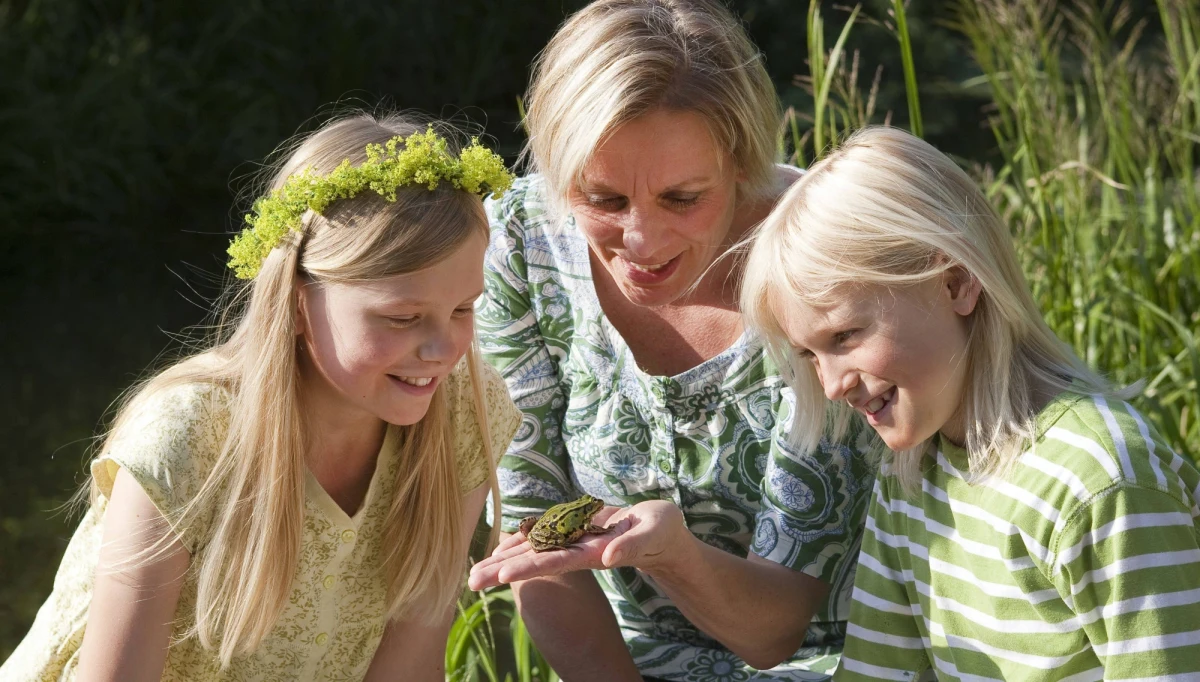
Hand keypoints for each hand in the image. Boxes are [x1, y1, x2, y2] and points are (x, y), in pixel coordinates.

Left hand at [467, 500, 687, 589]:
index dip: (528, 566)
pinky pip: (544, 538)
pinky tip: (502, 546)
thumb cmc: (662, 532)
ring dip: (505, 559)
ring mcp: (575, 543)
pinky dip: (522, 542)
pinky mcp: (576, 534)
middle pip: (535, 560)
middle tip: (470, 582)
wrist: (663, 536)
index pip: (554, 561)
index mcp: (593, 552)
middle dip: (503, 569)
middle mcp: (578, 551)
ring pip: (534, 551)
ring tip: (475, 570)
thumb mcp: (653, 533)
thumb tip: (608, 558)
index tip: (501, 574)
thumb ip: (631, 546)